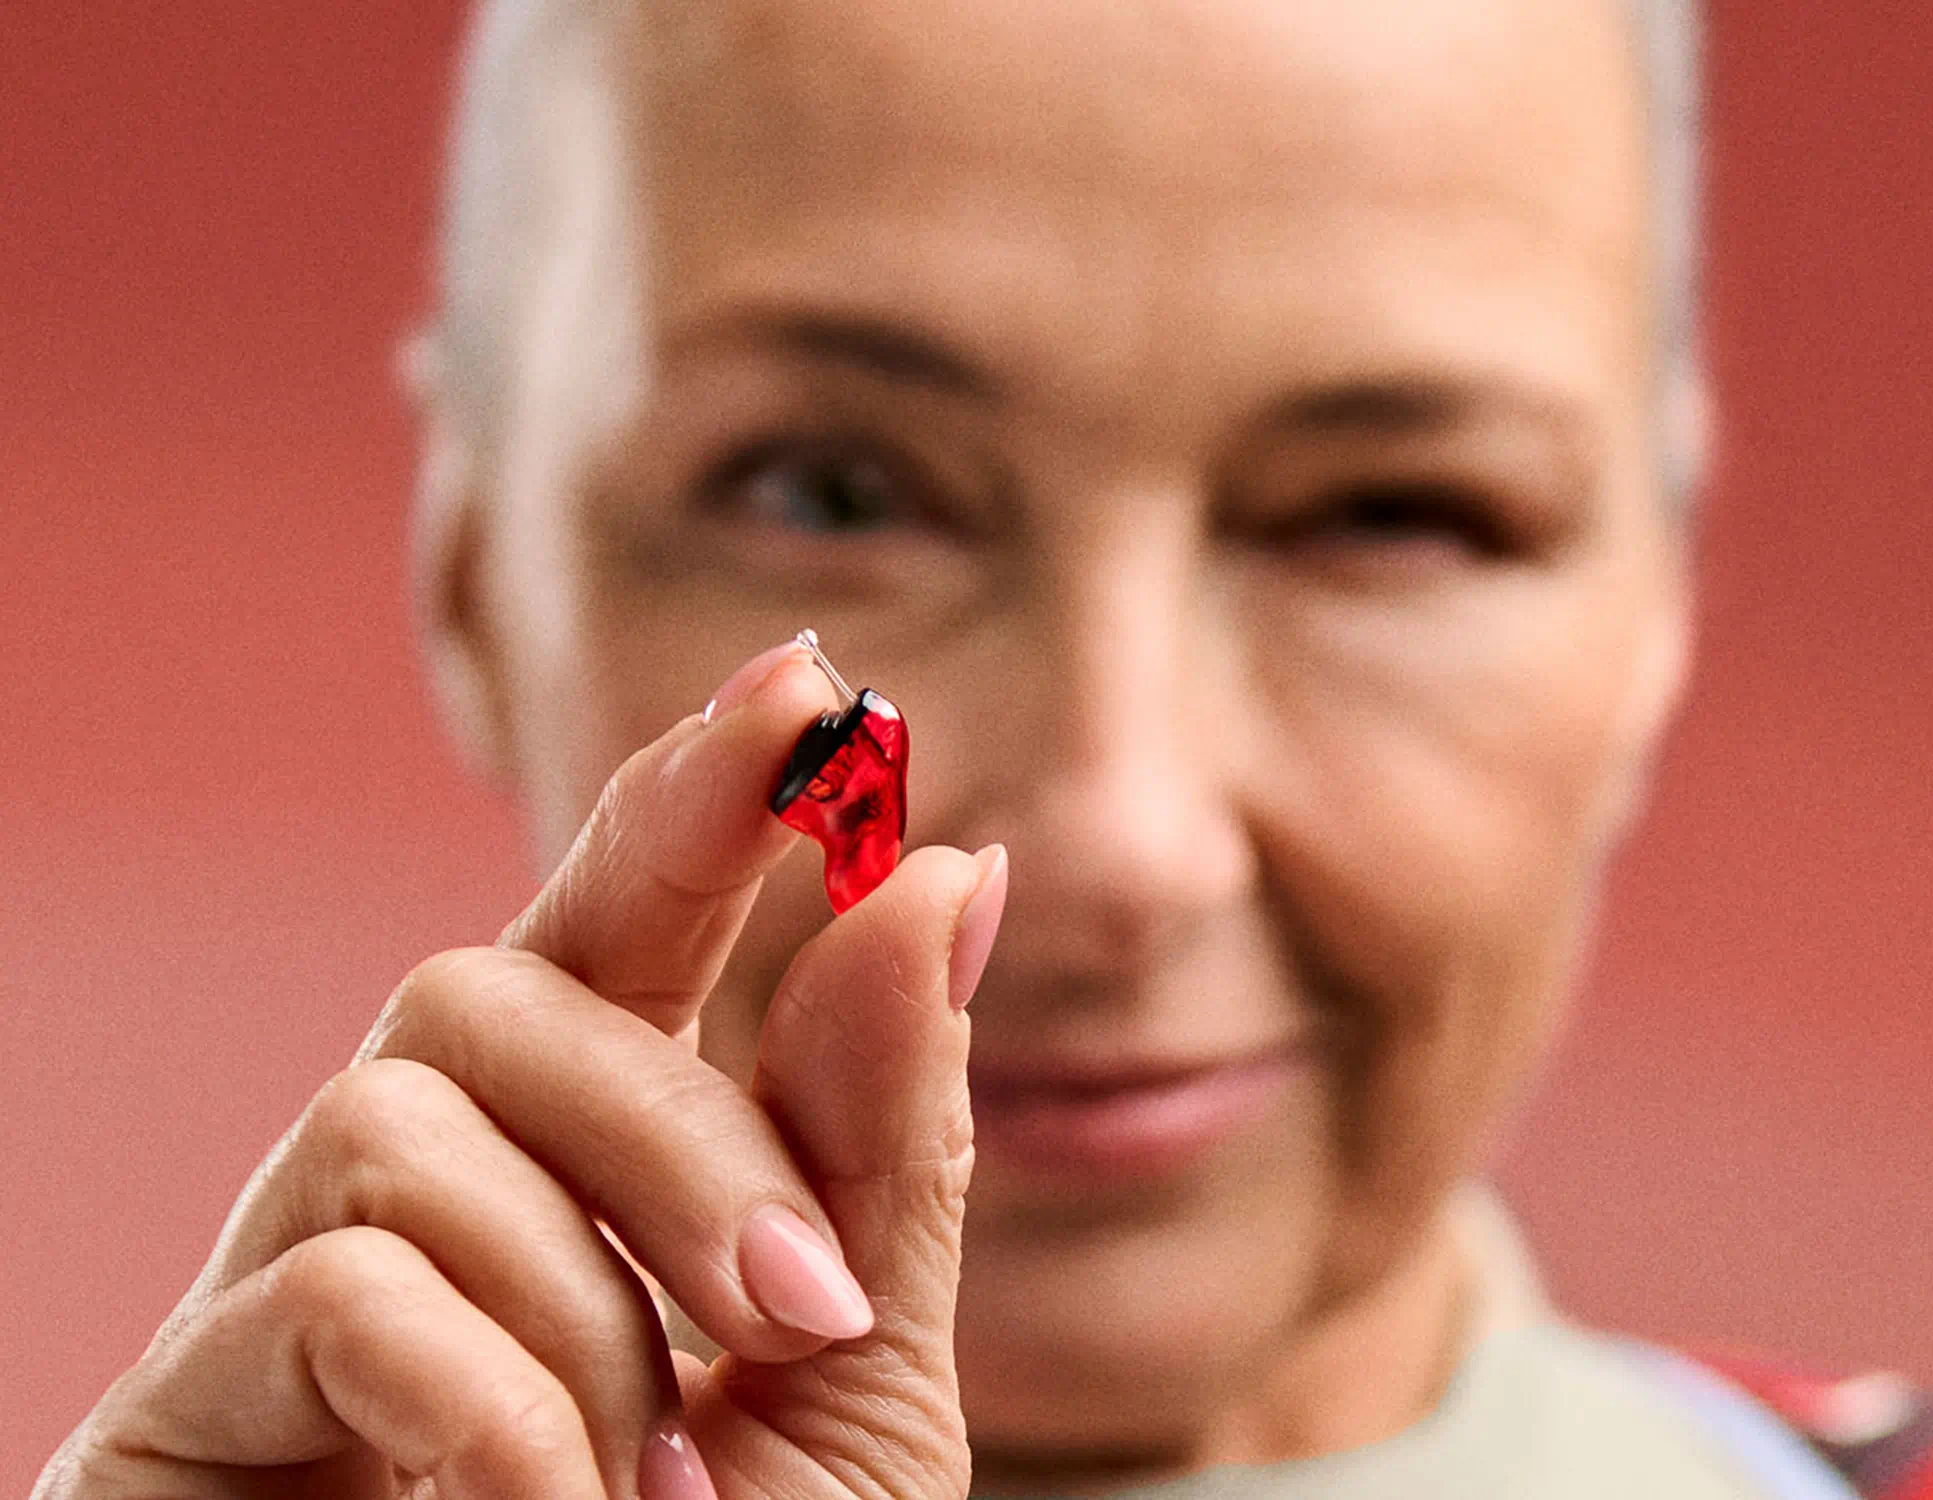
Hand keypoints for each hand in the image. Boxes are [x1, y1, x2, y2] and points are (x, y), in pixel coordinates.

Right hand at [35, 644, 1006, 1499]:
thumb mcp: (847, 1389)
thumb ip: (883, 1147)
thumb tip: (944, 877)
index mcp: (579, 1163)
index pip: (622, 917)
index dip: (697, 789)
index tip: (808, 684)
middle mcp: (419, 1180)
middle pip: (507, 976)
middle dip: (686, 1129)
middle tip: (797, 1318)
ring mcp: (283, 1281)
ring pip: (412, 1104)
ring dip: (586, 1299)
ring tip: (639, 1496)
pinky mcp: (175, 1408)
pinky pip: (337, 1283)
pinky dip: (489, 1406)